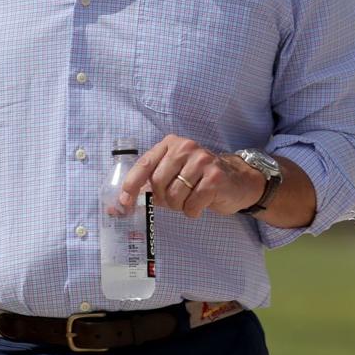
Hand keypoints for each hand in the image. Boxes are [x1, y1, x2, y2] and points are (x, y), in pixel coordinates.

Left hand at [120, 134, 262, 218]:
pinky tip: (201, 204)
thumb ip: (149, 187)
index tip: (123, 203)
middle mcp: (186, 147)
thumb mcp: (173, 175)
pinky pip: (192, 204)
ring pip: (175, 196)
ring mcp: (202, 160)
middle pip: (158, 183)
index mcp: (171, 144)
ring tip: (190, 200)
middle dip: (163, 199)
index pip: (144, 164)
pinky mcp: (215, 177)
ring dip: (180, 206)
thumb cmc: (198, 180)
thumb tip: (117, 207)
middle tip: (175, 200)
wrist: (237, 181)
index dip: (131, 185)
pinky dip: (193, 211)